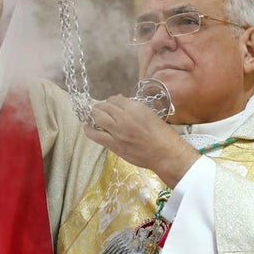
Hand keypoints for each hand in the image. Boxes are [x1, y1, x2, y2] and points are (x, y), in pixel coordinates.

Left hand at [84, 96, 199, 186]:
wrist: (165, 154)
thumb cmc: (163, 134)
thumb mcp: (150, 114)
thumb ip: (134, 108)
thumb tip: (120, 101)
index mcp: (135, 108)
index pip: (115, 99)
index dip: (112, 101)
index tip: (111, 104)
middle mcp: (124, 118)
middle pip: (104, 107)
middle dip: (101, 106)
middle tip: (100, 109)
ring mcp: (117, 132)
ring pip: (97, 118)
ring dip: (94, 115)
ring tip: (93, 116)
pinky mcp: (114, 145)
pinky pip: (96, 135)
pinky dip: (89, 129)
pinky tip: (87, 127)